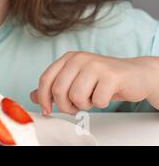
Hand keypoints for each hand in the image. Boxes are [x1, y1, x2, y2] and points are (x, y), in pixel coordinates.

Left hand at [30, 52, 158, 114]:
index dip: (43, 98)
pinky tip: (105, 95)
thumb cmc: (102, 79)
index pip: (45, 79)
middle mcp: (79, 58)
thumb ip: (54, 87)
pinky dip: (100, 104)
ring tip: (92, 97)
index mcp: (67, 58)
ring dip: (84, 105)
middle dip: (65, 106)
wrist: (135, 74)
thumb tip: (33, 96)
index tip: (46, 110)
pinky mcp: (111, 76)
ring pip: (76, 97)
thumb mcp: (75, 80)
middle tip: (75, 107)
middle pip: (58, 90)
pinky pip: (97, 101)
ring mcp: (95, 65)